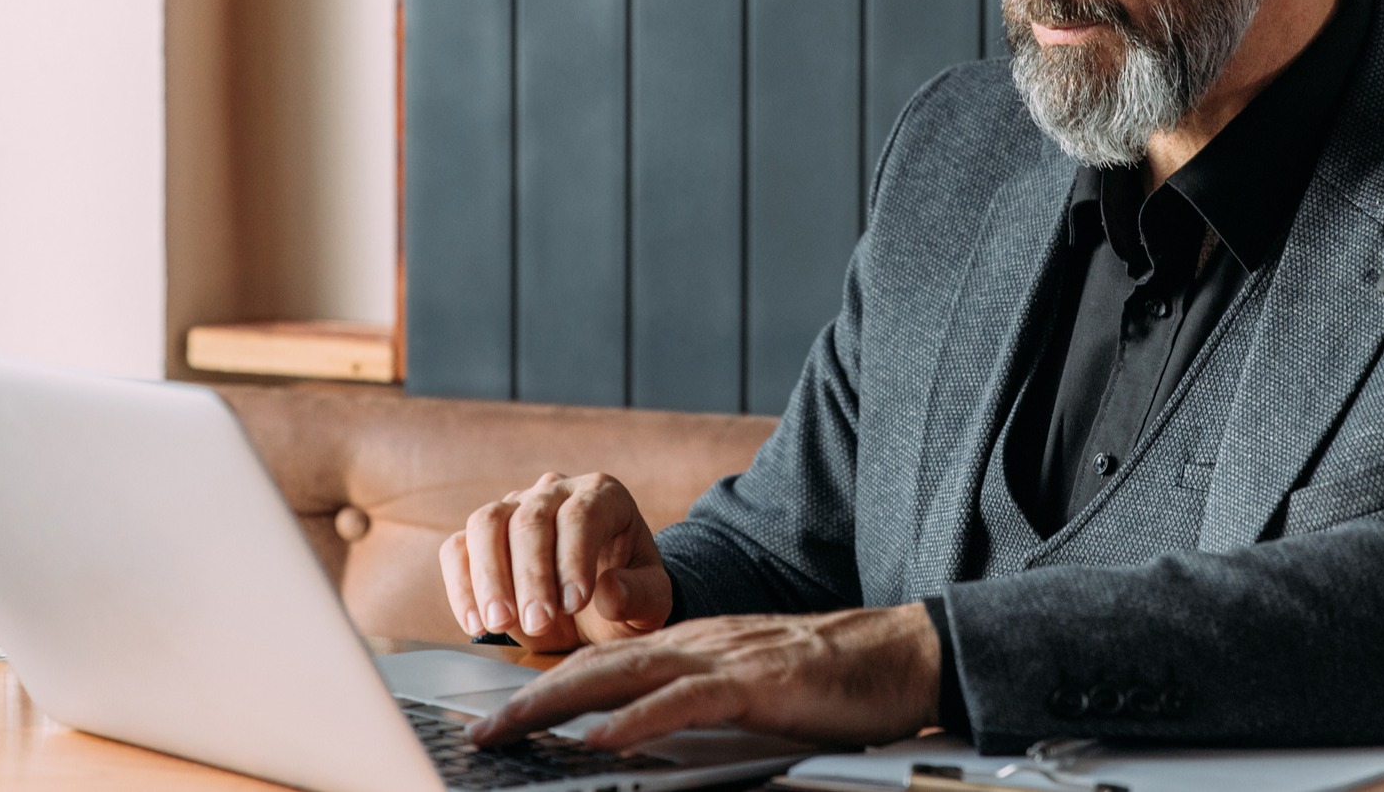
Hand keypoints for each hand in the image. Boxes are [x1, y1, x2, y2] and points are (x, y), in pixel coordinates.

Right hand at [440, 472, 670, 651]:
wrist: (597, 606)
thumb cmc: (627, 595)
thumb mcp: (650, 603)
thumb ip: (639, 596)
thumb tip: (610, 592)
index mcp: (603, 496)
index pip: (582, 514)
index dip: (574, 558)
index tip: (574, 603)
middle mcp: (555, 492)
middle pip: (530, 519)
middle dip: (531, 575)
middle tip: (538, 623)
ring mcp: (513, 508)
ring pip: (486, 523)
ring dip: (489, 576)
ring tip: (499, 623)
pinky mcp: (481, 536)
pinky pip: (457, 550)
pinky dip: (461, 586)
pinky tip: (476, 623)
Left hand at [464, 603, 940, 751]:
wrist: (904, 653)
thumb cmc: (833, 680)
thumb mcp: (748, 689)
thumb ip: (696, 703)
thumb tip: (639, 735)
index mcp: (691, 645)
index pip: (601, 663)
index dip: (544, 688)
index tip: (499, 719)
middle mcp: (696, 643)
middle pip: (594, 664)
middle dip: (528, 698)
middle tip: (479, 733)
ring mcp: (724, 658)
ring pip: (623, 675)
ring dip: (558, 704)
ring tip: (511, 732)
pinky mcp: (757, 682)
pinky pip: (685, 701)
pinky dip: (636, 721)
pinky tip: (601, 741)